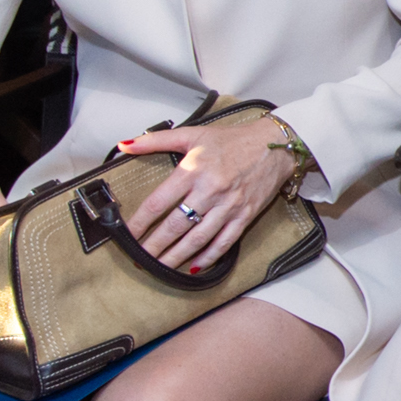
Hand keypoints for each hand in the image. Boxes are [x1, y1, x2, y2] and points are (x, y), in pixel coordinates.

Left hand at [115, 112, 301, 275]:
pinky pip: (224, 242)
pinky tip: (194, 266)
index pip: (158, 203)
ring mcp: (229, 206)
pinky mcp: (245, 215)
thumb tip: (125, 144)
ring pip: (197, 238)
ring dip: (176, 256)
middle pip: (175, 226)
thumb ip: (155, 140)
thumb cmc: (233, 140)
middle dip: (154, 246)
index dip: (139, 222)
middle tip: (139, 259)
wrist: (275, 145)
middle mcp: (210, 190)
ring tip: (160, 267)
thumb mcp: (193, 134)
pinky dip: (208, 256)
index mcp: (194, 170)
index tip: (127, 234)